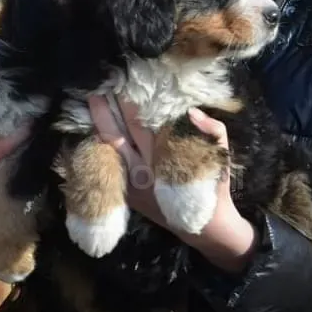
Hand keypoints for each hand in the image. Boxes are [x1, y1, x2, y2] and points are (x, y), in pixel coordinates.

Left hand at [86, 95, 257, 272]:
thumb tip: (191, 111)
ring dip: (99, 123)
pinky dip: (98, 145)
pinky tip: (92, 127)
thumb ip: (214, 131)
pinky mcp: (124, 193)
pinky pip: (106, 165)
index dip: (130, 105)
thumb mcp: (220, 156)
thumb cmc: (211, 185)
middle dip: (108, 109)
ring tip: (92, 101)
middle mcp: (143, 171)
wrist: (204, 226)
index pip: (141, 125)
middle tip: (99, 87)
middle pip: (120, 134)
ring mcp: (130, 183)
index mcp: (165, 159)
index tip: (123, 85)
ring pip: (109, 148)